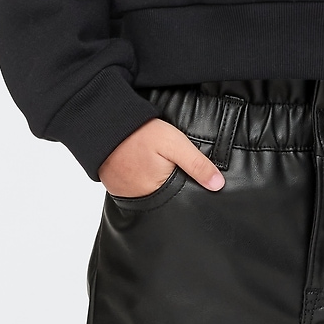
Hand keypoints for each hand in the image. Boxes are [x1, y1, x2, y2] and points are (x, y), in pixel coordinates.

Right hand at [99, 117, 223, 196]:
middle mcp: (139, 199)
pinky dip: (138, 181)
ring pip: (148, 195)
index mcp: (158, 193)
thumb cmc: (140, 133)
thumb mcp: (175, 144)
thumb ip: (197, 164)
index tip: (191, 182)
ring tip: (155, 169)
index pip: (180, 200)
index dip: (187, 191)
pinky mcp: (114, 186)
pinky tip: (142, 168)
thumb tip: (218, 185)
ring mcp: (124, 194)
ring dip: (154, 185)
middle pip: (164, 199)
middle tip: (168, 170)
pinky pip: (132, 188)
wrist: (106, 123)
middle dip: (170, 188)